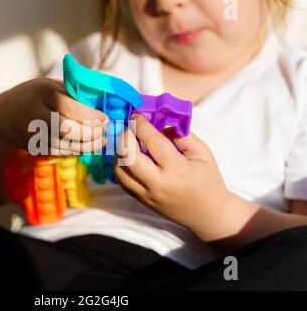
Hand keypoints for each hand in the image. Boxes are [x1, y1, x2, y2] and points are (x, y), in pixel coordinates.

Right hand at [0, 78, 107, 154]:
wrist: (5, 115)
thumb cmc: (36, 96)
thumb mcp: (51, 86)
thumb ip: (72, 93)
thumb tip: (101, 102)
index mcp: (42, 92)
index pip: (68, 106)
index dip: (90, 116)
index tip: (105, 119)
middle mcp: (34, 113)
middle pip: (66, 129)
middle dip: (89, 134)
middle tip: (104, 132)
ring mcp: (32, 133)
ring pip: (64, 145)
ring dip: (87, 146)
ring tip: (101, 141)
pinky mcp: (34, 147)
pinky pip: (60, 152)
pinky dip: (76, 150)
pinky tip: (87, 145)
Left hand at [114, 114, 232, 238]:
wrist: (207, 214)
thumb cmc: (208, 180)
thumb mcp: (202, 152)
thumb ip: (181, 134)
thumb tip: (160, 122)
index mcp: (177, 169)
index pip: (152, 142)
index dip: (141, 125)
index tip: (137, 115)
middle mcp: (158, 183)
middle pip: (128, 157)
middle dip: (125, 137)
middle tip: (130, 127)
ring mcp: (147, 194)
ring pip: (120, 170)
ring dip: (120, 152)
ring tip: (129, 142)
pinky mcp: (141, 200)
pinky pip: (122, 181)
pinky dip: (120, 166)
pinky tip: (129, 157)